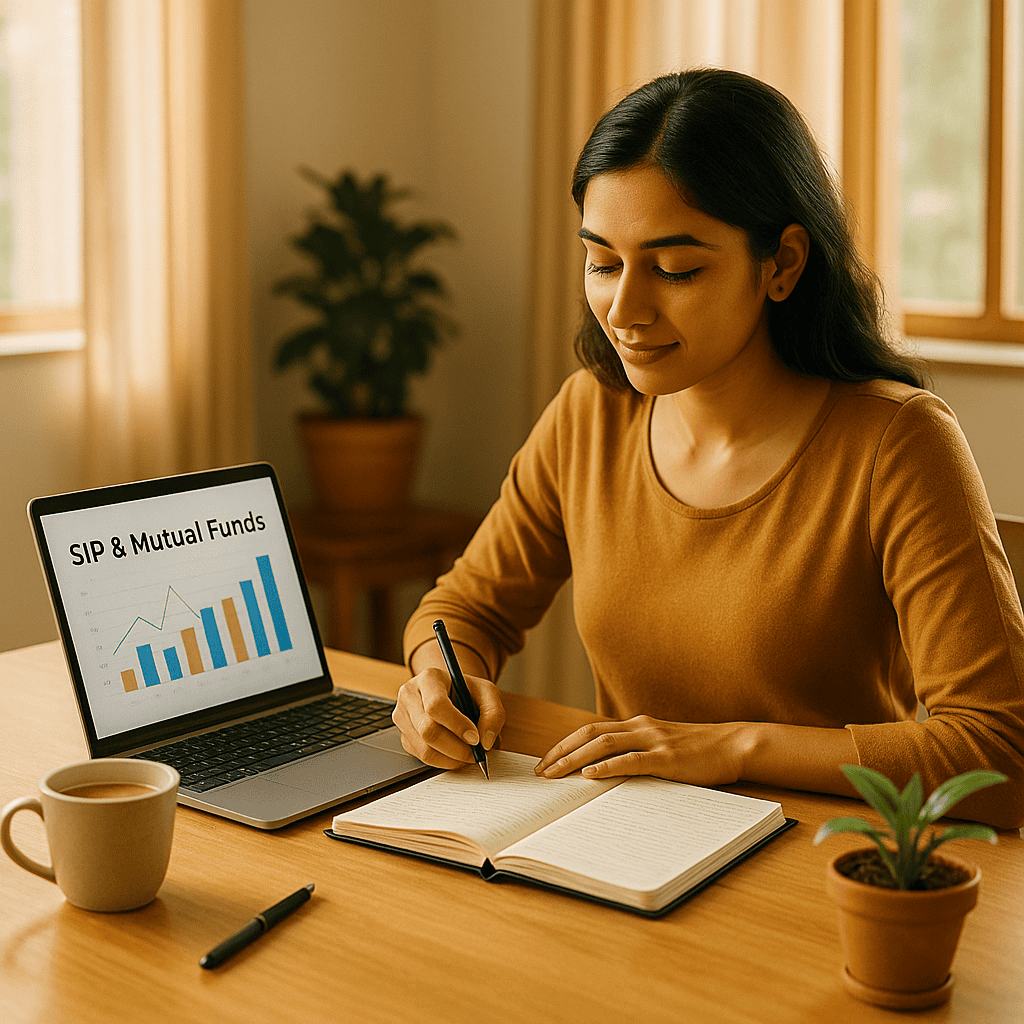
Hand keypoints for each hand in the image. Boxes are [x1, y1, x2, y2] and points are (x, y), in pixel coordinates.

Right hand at [393, 666, 504, 770]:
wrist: (450, 693)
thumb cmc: (466, 691)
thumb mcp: (487, 693)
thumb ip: (493, 714)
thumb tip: (485, 742)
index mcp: (429, 678)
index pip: (436, 705)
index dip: (457, 725)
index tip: (475, 738)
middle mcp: (410, 695)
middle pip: (428, 730)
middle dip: (456, 748)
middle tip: (475, 753)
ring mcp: (402, 717)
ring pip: (423, 749)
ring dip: (451, 759)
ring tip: (468, 755)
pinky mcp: (403, 736)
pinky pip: (421, 757)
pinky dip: (443, 762)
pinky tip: (455, 755)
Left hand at [534, 717, 747, 787]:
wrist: (734, 745)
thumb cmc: (698, 751)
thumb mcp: (662, 746)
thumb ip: (638, 753)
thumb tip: (608, 772)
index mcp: (636, 725)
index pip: (590, 730)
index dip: (565, 744)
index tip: (546, 761)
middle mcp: (640, 727)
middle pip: (589, 734)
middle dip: (561, 752)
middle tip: (540, 771)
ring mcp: (653, 740)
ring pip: (603, 744)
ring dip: (575, 759)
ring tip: (555, 774)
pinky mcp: (666, 757)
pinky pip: (631, 760)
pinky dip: (608, 766)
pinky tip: (591, 774)